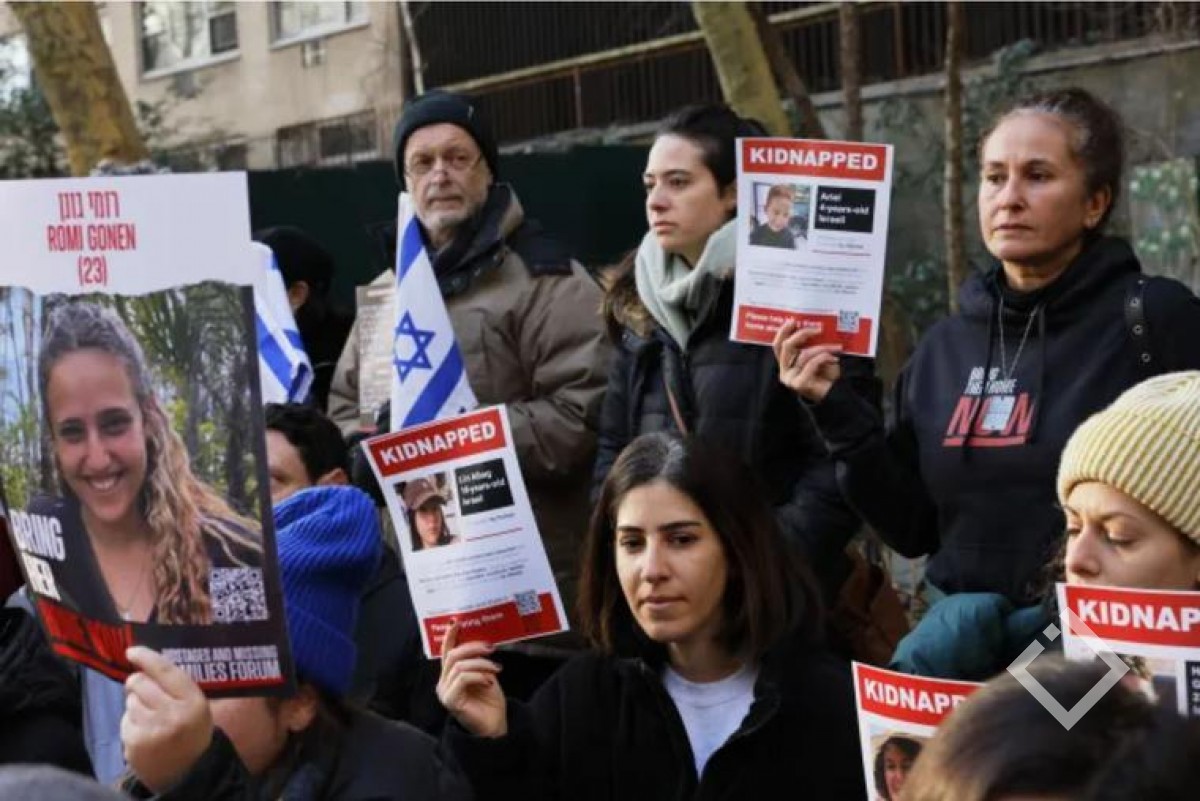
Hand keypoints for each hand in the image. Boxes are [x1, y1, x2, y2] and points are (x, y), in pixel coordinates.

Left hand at [121, 646, 212, 791]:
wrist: (186, 770)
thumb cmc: (190, 730)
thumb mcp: (194, 705)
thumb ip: (175, 685)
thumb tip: (144, 664)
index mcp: (193, 701)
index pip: (165, 670)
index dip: (146, 657)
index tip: (132, 651)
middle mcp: (173, 714)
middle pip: (141, 683)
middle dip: (137, 683)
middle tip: (144, 690)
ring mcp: (152, 730)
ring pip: (130, 701)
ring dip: (135, 704)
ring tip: (150, 716)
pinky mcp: (135, 743)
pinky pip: (125, 720)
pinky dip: (131, 722)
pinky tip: (144, 731)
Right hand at [436, 621, 506, 737]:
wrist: (495, 726)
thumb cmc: (490, 702)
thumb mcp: (486, 674)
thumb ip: (479, 661)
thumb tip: (481, 643)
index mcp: (451, 675)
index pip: (447, 652)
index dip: (450, 636)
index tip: (457, 622)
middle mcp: (444, 682)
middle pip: (453, 655)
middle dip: (473, 647)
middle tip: (491, 648)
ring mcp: (445, 692)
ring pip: (460, 665)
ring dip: (481, 663)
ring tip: (496, 668)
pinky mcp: (451, 700)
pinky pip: (463, 678)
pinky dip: (478, 675)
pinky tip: (489, 681)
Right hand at [772, 319, 843, 402]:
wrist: (835, 394)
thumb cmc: (827, 373)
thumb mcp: (818, 355)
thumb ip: (811, 344)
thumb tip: (813, 326)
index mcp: (786, 363)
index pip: (777, 345)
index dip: (783, 332)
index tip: (793, 320)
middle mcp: (784, 371)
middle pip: (787, 346)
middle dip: (802, 334)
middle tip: (819, 330)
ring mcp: (790, 378)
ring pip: (803, 354)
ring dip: (823, 348)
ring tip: (837, 348)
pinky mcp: (798, 384)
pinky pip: (810, 364)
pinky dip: (823, 358)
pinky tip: (834, 359)